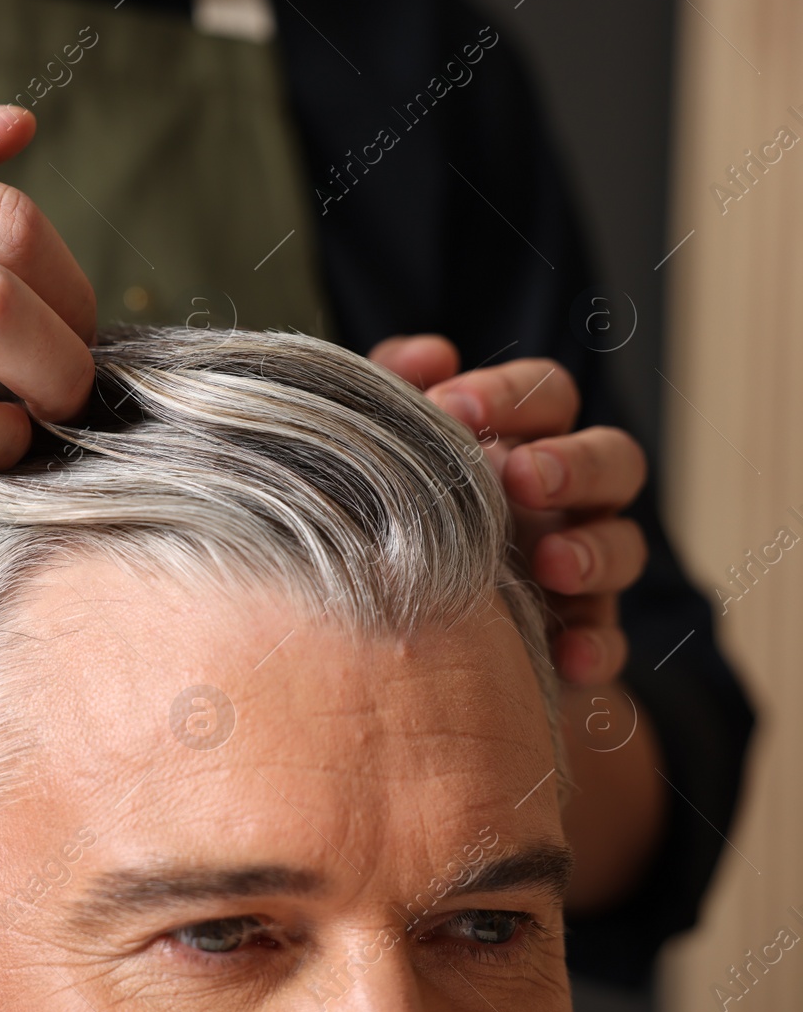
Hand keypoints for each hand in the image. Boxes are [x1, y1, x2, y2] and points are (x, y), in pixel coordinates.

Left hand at [369, 335, 647, 686]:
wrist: (391, 631)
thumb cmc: (395, 516)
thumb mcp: (386, 449)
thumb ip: (398, 390)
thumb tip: (432, 354)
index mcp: (523, 440)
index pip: (547, 395)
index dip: (511, 393)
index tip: (452, 407)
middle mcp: (565, 499)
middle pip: (612, 458)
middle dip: (574, 463)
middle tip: (521, 476)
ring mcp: (580, 568)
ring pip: (625, 547)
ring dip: (595, 551)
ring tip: (549, 563)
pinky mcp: (576, 638)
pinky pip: (609, 642)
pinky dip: (595, 647)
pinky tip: (566, 656)